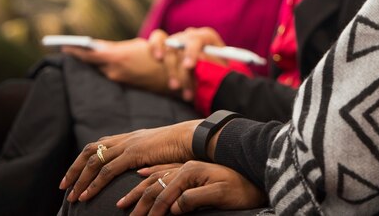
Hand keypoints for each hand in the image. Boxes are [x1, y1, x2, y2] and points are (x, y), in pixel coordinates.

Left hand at [61, 120, 198, 202]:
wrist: (194, 138)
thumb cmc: (183, 148)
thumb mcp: (160, 153)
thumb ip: (148, 159)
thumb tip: (142, 171)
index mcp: (132, 137)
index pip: (100, 145)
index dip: (85, 159)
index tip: (75, 175)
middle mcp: (127, 138)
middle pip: (91, 150)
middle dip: (75, 168)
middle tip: (64, 187)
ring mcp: (129, 144)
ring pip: (95, 161)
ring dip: (80, 179)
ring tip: (72, 196)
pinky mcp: (134, 153)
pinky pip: (107, 170)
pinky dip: (94, 184)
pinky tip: (86, 195)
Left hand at [63, 38, 167, 93]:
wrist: (172, 76)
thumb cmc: (158, 53)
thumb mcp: (138, 45)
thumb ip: (116, 48)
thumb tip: (99, 48)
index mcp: (116, 57)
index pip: (89, 54)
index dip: (75, 50)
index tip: (63, 46)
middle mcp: (114, 70)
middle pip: (93, 61)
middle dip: (84, 55)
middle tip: (71, 49)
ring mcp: (119, 78)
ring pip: (102, 67)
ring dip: (96, 61)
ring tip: (85, 54)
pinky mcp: (125, 83)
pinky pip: (110, 72)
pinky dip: (106, 66)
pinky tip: (103, 63)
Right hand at [121, 161, 265, 214]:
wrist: (256, 175)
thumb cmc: (240, 190)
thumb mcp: (220, 196)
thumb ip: (196, 199)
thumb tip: (173, 208)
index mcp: (191, 173)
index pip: (164, 195)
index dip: (152, 212)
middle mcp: (186, 167)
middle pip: (154, 185)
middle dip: (138, 202)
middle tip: (122, 214)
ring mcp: (188, 168)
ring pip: (156, 177)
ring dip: (139, 190)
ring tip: (124, 201)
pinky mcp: (192, 170)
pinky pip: (165, 170)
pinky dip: (151, 174)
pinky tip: (142, 175)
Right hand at [156, 27, 226, 100]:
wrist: (209, 75)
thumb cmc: (216, 71)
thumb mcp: (218, 69)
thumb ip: (210, 64)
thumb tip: (200, 59)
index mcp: (207, 37)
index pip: (197, 40)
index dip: (192, 52)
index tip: (188, 66)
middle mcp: (191, 35)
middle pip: (181, 45)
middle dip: (178, 68)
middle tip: (177, 86)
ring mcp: (178, 38)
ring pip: (169, 49)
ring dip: (170, 70)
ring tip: (176, 87)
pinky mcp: (165, 42)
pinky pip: (157, 38)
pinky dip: (155, 46)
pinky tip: (158, 57)